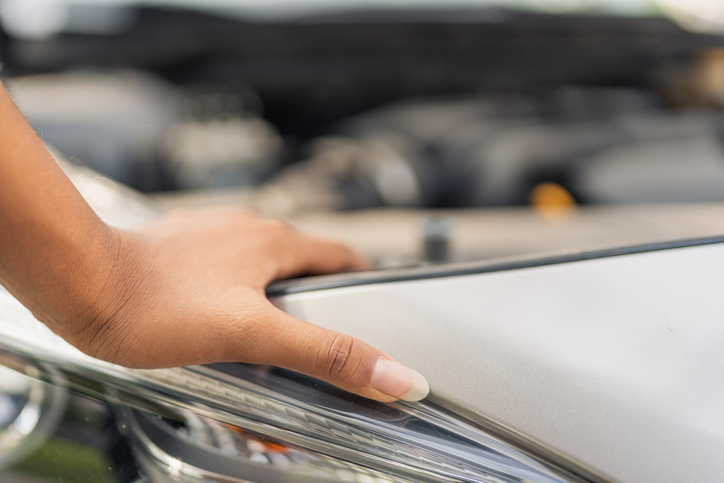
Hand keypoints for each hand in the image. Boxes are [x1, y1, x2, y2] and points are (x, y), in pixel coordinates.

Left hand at [53, 209, 428, 401]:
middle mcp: (246, 230)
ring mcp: (210, 237)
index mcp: (274, 242)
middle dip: (315, 300)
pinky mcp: (181, 250)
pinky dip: (235, 295)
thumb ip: (325, 355)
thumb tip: (393, 374)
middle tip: (319, 334)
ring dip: (273, 298)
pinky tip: (220, 321)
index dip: (361, 281)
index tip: (372, 305)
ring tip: (271, 336)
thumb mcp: (253, 335)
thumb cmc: (155, 304)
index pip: (340, 256)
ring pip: (259, 267)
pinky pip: (223, 271)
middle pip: (301, 263)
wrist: (79, 284)